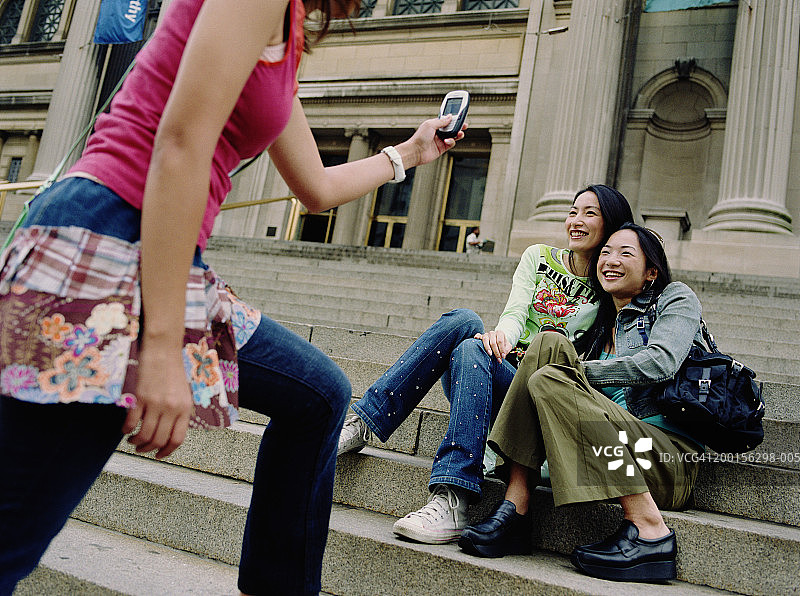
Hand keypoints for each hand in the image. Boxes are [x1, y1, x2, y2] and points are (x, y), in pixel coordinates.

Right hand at [123, 341, 191, 458]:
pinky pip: (131, 423)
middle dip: (148, 449)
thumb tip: (169, 434)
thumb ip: (178, 413)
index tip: (159, 455)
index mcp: (184, 409)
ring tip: (132, 440)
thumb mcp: (183, 394)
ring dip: (136, 442)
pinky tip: (125, 429)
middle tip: (142, 448)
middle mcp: (171, 408)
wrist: (162, 350)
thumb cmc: (172, 371)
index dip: (167, 452)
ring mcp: (155, 403)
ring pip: (144, 435)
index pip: (177, 439)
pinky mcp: (139, 397)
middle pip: (158, 440)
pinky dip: (126, 430)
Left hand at [397, 115, 466, 168]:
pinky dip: (451, 141)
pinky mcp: (442, 148)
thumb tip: (450, 116)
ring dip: (458, 134)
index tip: (460, 116)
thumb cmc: (419, 137)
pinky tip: (447, 141)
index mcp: (434, 124)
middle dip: (458, 126)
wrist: (415, 152)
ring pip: (453, 136)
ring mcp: (440, 140)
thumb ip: (441, 121)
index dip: (453, 118)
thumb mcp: (430, 124)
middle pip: (452, 128)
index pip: (446, 120)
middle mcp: (438, 132)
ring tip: (460, 133)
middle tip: (464, 124)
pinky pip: (451, 144)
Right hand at [474, 330, 510, 362]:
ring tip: (490, 354)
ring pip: (485, 340)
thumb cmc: (503, 345)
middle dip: (496, 352)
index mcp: (500, 333)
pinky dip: (477, 336)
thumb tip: (503, 355)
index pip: (500, 341)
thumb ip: (507, 350)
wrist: (498, 342)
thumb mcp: (508, 347)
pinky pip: (478, 335)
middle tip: (498, 359)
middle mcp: (492, 333)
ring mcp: (486, 334)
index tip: (503, 357)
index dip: (502, 349)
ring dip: (487, 348)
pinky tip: (476, 338)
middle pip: (493, 342)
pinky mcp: (481, 336)